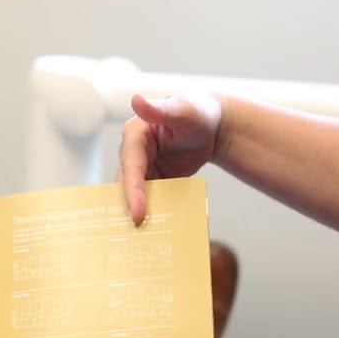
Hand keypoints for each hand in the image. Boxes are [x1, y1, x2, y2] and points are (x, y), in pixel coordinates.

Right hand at [118, 91, 224, 224]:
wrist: (211, 126)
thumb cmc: (197, 112)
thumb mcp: (183, 109)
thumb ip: (161, 108)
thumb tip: (136, 99)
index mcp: (134, 136)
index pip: (130, 166)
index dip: (132, 190)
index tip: (137, 214)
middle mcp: (133, 153)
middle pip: (127, 185)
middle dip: (130, 208)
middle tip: (136, 234)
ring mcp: (142, 169)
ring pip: (135, 195)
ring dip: (138, 213)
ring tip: (144, 238)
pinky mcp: (152, 180)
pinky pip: (149, 199)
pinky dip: (153, 212)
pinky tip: (160, 229)